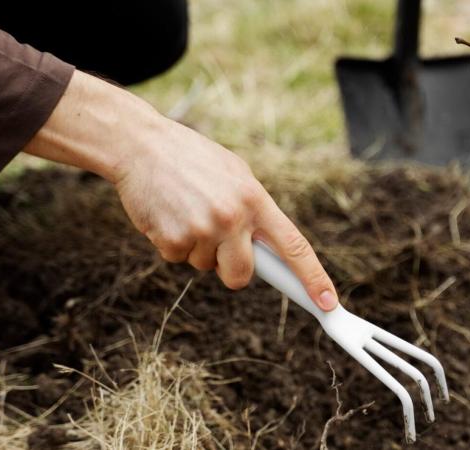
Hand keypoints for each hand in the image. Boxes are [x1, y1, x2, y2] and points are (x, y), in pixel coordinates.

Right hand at [23, 71, 338, 310]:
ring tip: (187, 210)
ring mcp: (202, 230)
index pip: (294, 247)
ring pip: (206, 267)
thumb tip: (269, 250)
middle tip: (218, 241)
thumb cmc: (192, 159)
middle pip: (242, 276)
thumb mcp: (235, 174)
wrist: (141, 145)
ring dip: (197, 247)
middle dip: (232, 269)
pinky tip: (169, 214)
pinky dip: (173, 243)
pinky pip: (178, 259)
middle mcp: (233, 217)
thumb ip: (254, 210)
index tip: (328, 302)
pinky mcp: (171, 239)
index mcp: (255, 199)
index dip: (313, 278)